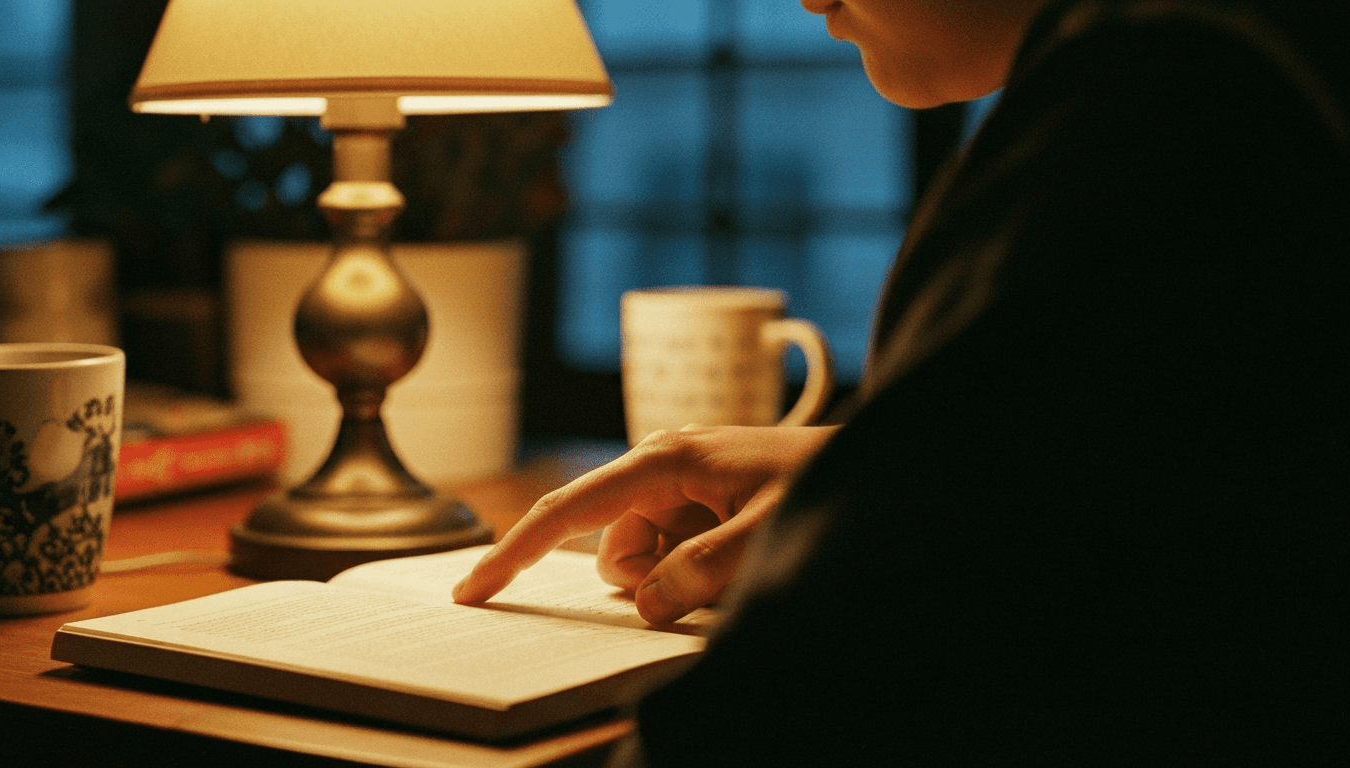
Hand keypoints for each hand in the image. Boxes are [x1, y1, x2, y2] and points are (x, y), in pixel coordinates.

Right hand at [453, 425, 838, 623]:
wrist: (876, 459)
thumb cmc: (824, 481)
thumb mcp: (767, 533)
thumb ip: (701, 572)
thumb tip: (646, 602)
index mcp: (665, 459)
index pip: (569, 510)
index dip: (515, 553)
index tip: (473, 592)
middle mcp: (661, 464)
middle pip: (612, 549)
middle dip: (647, 582)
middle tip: (720, 574)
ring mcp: (679, 482)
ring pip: (641, 560)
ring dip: (678, 578)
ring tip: (743, 556)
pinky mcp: (697, 499)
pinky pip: (670, 554)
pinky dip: (694, 571)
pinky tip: (742, 552)